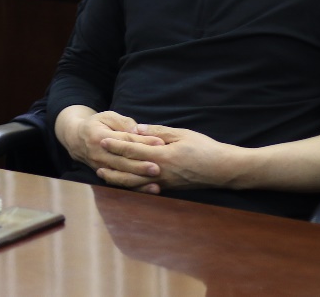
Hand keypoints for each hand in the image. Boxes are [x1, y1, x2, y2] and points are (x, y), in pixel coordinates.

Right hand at [53, 106, 164, 190]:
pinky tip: (148, 189)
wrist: (76, 139)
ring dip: (138, 180)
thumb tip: (137, 130)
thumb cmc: (96, 125)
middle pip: (122, 161)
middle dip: (141, 166)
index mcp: (100, 136)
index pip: (125, 140)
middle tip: (158, 168)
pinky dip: (134, 187)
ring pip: (121, 175)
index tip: (160, 143)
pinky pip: (120, 183)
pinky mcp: (103, 175)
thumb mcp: (107, 116)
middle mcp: (98, 154)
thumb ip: (123, 122)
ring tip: (156, 183)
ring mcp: (100, 167)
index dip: (143, 142)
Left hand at [101, 124, 240, 192]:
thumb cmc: (205, 149)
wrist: (223, 170)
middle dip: (111, 164)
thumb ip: (157, 132)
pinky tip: (123, 183)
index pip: (133, 150)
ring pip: (134, 183)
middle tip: (95, 159)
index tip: (102, 140)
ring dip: (117, 178)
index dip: (116, 145)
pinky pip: (145, 189)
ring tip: (103, 174)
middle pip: (129, 169)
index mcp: (162, 156)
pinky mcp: (169, 189)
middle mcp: (160, 173)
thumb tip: (136, 129)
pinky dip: (131, 186)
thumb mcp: (181, 134)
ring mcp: (164, 184)